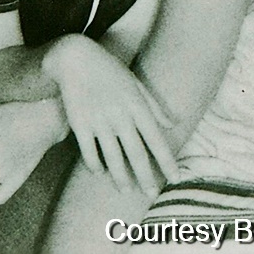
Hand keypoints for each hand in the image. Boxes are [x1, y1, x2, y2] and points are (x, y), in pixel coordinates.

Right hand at [43, 35, 178, 192]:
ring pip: (112, 157)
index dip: (167, 160)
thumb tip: (173, 124)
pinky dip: (95, 164)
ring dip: (120, 176)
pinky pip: (88, 151)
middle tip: (152, 194)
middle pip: (135, 153)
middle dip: (145, 176)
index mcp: (138, 107)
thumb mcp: (137, 84)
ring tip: (127, 191)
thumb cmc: (110, 71)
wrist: (77, 60)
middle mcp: (121, 117)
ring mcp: (99, 122)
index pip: (156, 140)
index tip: (176, 177)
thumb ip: (155, 106)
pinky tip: (101, 174)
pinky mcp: (80, 125)